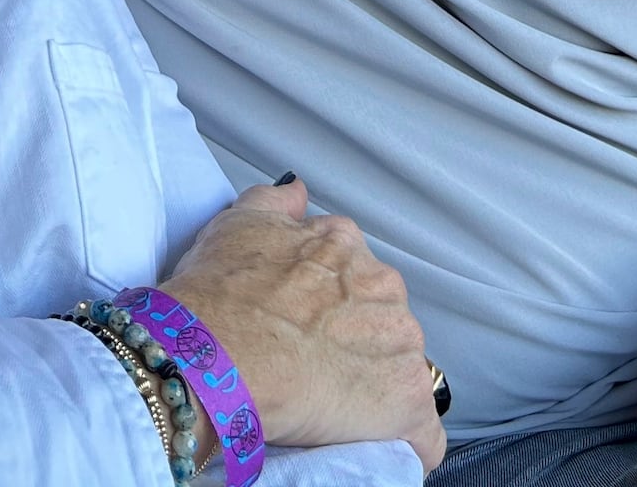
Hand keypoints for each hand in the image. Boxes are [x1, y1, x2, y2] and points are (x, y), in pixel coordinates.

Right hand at [160, 179, 442, 467]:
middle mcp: (384, 288)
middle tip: (314, 368)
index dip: (332, 309)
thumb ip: (275, 202)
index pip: (357, 279)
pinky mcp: (408, 404)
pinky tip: (369, 445)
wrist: (215, 356)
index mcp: (347, 248)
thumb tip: (297, 191)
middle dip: (358, 347)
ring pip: (402, 375)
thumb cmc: (219, 295)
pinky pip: (421, 434)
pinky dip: (401, 443)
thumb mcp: (237, 225)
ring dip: (377, 392)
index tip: (308, 329)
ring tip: (333, 410)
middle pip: (383, 324)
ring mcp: (401, 346)